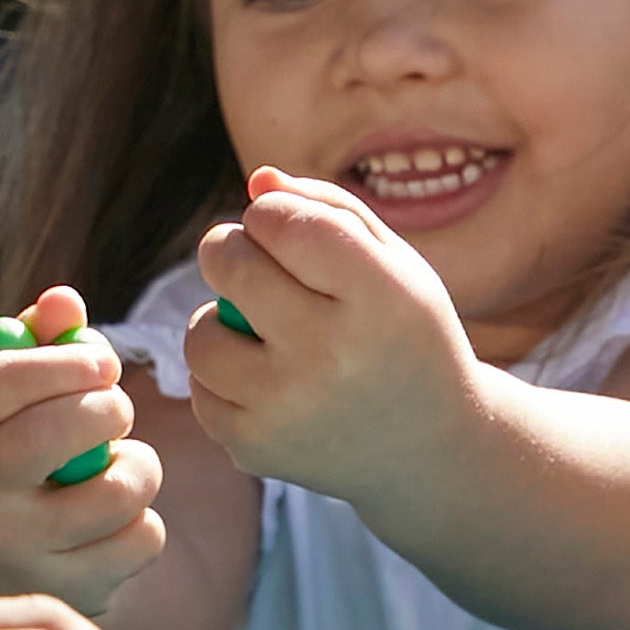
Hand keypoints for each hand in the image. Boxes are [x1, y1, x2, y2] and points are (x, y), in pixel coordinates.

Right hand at [0, 282, 164, 609]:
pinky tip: (116, 525)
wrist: (4, 573)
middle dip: (108, 409)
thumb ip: (38, 341)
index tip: (104, 361)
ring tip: (117, 470)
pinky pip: (142, 536)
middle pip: (55, 432)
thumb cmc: (15, 458)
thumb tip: (64, 299)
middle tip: (117, 410)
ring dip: (137, 468)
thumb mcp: (10, 401)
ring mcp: (15, 546)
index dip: (62, 362)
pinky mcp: (66, 588)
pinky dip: (144, 523)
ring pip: (115, 487)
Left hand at [182, 168, 483, 503]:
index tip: (282, 227)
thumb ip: (328, 210)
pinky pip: (199, 388)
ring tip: (266, 332)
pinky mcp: (255, 448)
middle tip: (255, 264)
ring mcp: (287, 406)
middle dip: (230, 250)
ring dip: (221, 322)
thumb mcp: (395, 265)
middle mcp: (331, 352)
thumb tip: (257, 181)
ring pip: (200, 333)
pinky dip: (223, 379)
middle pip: (230, 264)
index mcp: (379, 297)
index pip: (283, 222)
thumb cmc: (406, 337)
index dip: (269, 213)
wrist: (430, 448)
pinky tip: (269, 383)